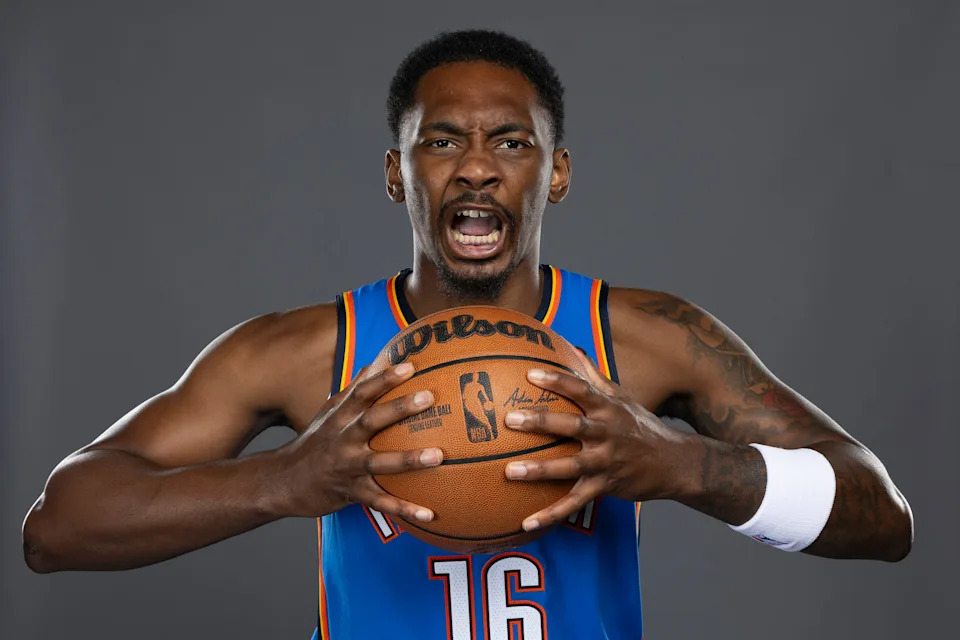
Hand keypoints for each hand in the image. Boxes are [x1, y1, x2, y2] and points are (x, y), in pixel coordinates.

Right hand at [279, 363, 441, 522]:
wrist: (284, 481)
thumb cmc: (313, 442)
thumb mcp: (328, 413)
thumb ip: (352, 390)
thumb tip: (374, 363)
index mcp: (340, 417)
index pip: (363, 392)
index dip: (385, 378)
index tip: (410, 366)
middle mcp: (343, 439)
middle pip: (372, 420)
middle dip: (399, 408)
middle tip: (429, 397)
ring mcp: (347, 467)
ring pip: (379, 462)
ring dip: (408, 460)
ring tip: (438, 456)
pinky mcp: (352, 493)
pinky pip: (380, 502)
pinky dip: (404, 508)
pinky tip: (429, 515)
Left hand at [503, 349, 689, 531]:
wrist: (673, 462)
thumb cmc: (640, 424)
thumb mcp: (621, 396)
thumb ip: (593, 374)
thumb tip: (572, 345)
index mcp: (607, 408)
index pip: (580, 389)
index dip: (557, 380)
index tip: (530, 373)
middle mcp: (606, 434)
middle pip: (571, 427)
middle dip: (540, 423)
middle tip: (510, 419)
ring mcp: (605, 462)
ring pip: (570, 467)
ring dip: (540, 470)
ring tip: (510, 471)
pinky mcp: (604, 487)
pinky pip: (574, 502)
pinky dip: (551, 513)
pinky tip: (526, 521)